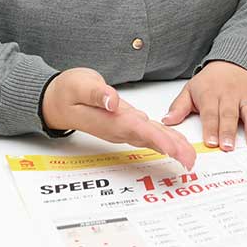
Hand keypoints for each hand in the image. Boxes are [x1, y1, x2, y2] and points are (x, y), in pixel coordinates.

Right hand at [42, 68, 196, 170]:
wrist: (56, 102)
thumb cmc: (67, 92)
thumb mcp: (79, 85)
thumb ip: (97, 94)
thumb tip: (113, 101)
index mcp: (110, 119)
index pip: (137, 130)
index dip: (157, 139)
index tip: (173, 149)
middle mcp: (118, 128)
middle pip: (149, 140)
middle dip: (172, 150)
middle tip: (191, 161)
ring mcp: (121, 130)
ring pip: (151, 140)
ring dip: (172, 148)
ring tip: (190, 158)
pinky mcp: (125, 126)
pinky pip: (148, 136)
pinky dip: (164, 141)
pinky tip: (176, 145)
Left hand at [161, 61, 246, 150]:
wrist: (234, 60)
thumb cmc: (211, 80)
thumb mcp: (191, 89)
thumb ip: (180, 106)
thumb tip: (167, 121)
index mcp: (211, 94)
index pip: (210, 113)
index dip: (211, 127)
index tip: (211, 142)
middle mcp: (230, 94)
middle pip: (229, 114)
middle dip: (229, 130)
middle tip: (228, 147)